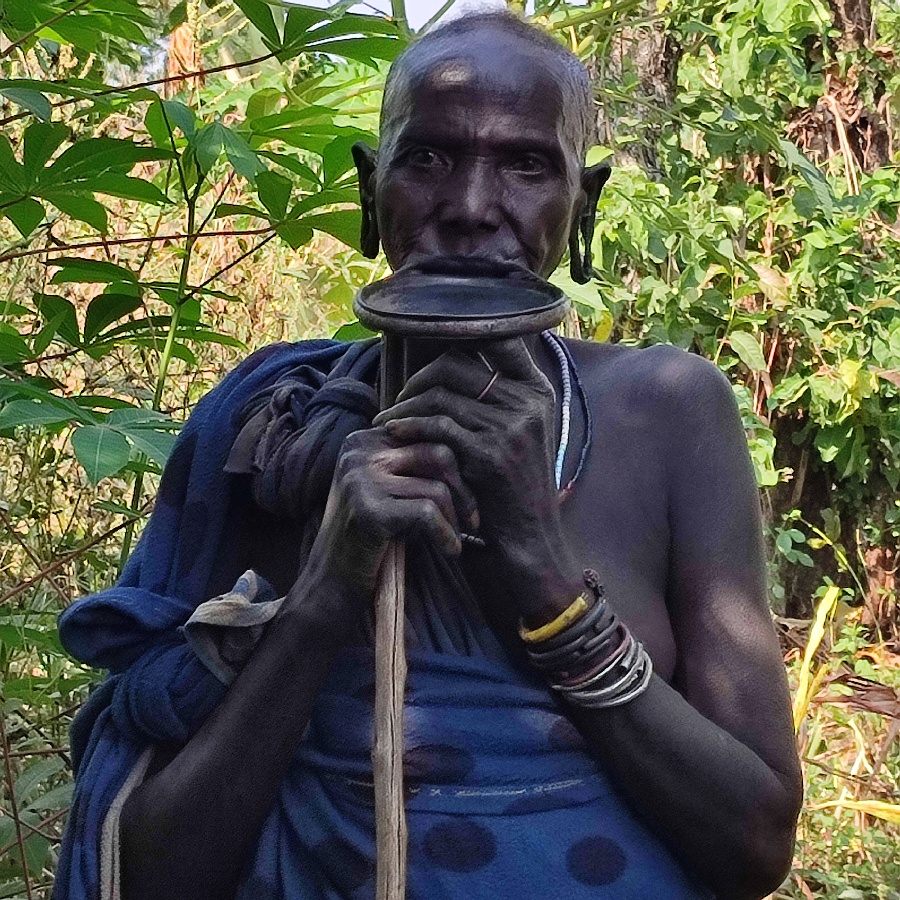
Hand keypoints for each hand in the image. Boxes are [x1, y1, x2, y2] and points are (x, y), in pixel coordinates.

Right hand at [303, 427, 478, 598]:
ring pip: (437, 487)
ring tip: (456, 540)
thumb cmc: (369, 534)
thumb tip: (469, 450)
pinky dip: (446, 534)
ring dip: (454, 518)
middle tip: (472, 519)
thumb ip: (414, 463)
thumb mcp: (387, 487)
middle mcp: (359, 452)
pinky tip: (450, 549)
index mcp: (364, 439)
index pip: (429, 434)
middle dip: (464, 490)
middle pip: (438, 454)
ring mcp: (361, 478)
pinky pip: (427, 513)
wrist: (331, 579)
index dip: (457, 466)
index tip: (468, 497)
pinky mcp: (368, 509)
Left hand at [372, 338, 581, 618]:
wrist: (529, 538)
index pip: (497, 339)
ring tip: (387, 420)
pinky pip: (437, 424)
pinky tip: (393, 433)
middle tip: (400, 398)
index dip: (458, 338)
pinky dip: (409, 425)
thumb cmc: (512, 486)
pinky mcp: (491, 453)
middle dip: (419, 378)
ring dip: (405, 405)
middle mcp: (529, 402)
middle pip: (457, 364)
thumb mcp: (519, 435)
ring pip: (441, 394)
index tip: (429, 360)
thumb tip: (452, 363)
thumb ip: (497, 399)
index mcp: (538, 391)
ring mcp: (512, 426)